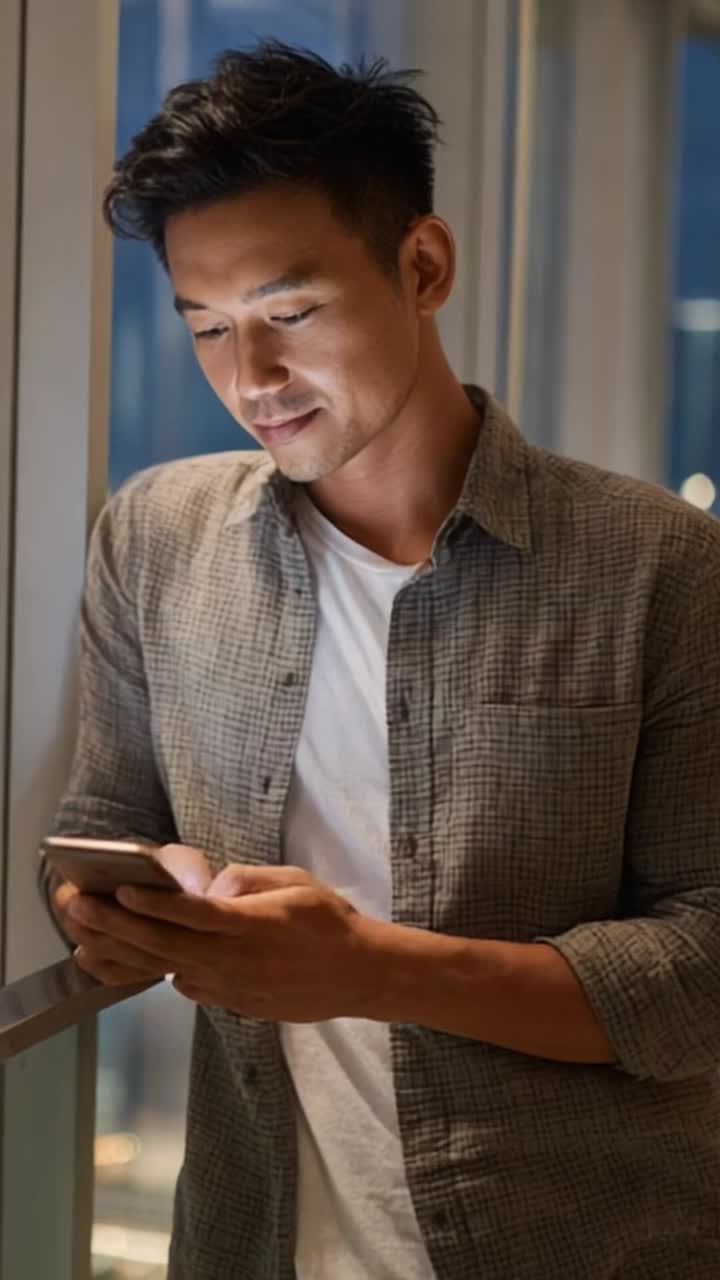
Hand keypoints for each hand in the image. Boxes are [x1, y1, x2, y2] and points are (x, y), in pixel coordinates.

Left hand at [70, 862, 384, 1018]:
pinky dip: (152, 974)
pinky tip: (125, 964)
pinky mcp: (233, 1004)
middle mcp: (235, 959)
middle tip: (78, 908)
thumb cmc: (330, 921)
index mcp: (252, 925)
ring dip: (121, 954)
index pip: (193, 913)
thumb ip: (249, 881)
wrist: (359, 976)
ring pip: (166, 968)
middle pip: (166, 942)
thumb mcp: (295, 882)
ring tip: (83, 941)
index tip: (119, 891)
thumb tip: (211, 888)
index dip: (154, 903)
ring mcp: (231, 987)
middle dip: (116, 924)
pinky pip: (185, 987)